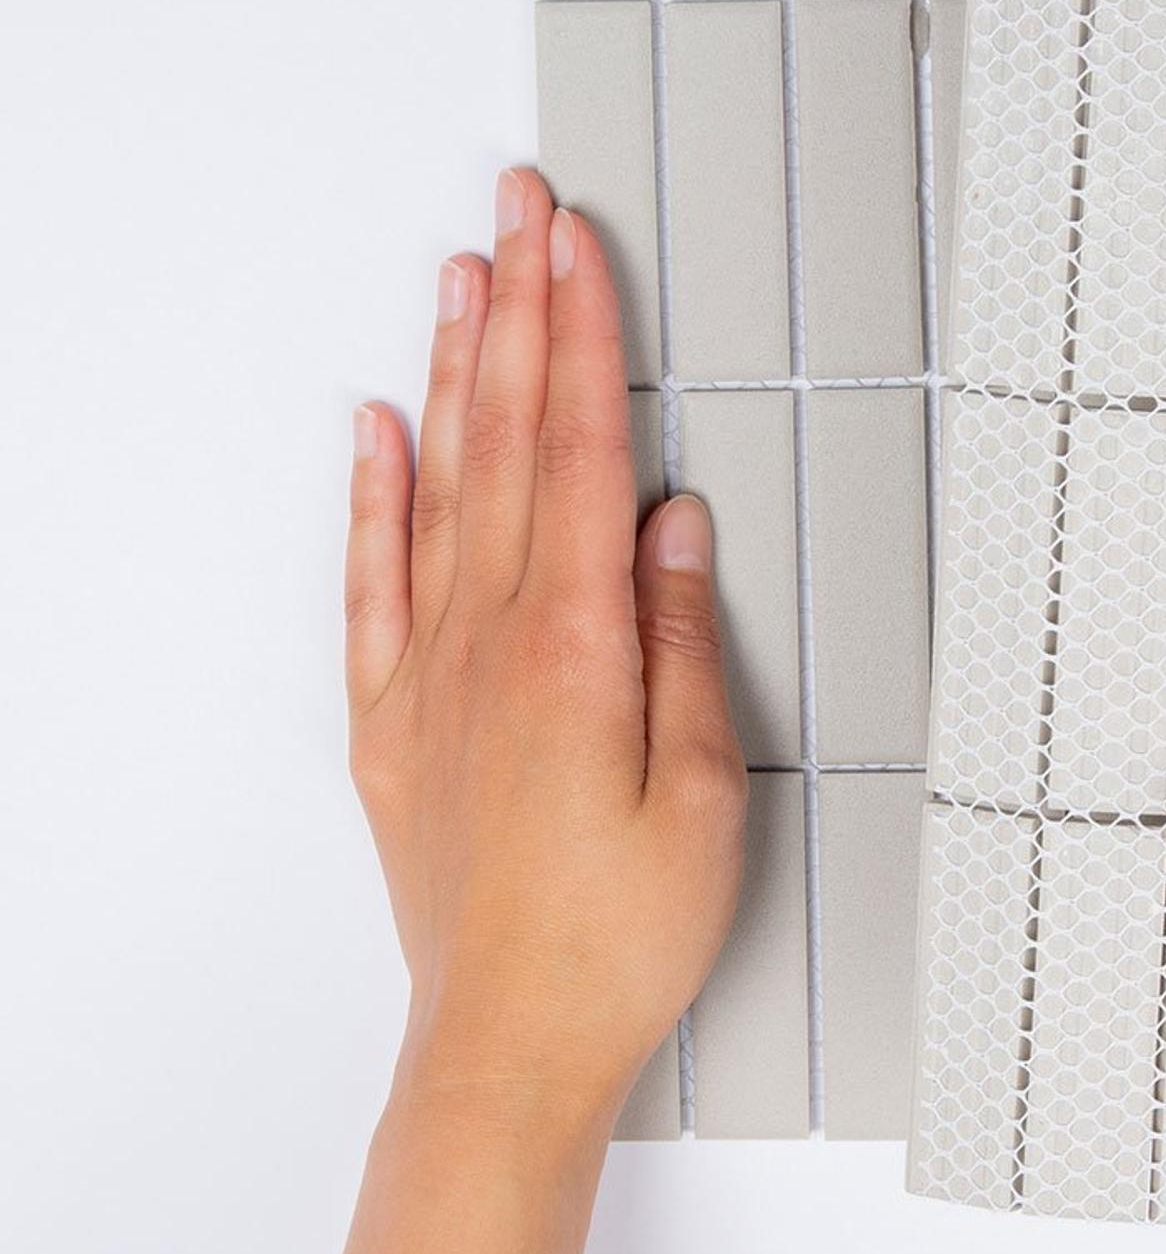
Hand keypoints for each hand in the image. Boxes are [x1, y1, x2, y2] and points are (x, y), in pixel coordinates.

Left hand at [316, 168, 745, 1253]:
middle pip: (505, 437)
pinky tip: (378, 431)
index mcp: (571, 646)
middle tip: (516, 209)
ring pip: (442, 485)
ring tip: (460, 278)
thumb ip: (681, 643)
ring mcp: (430, 673)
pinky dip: (373, 496)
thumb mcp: (704, 792)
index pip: (578, 448)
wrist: (511, 1044)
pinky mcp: (395, 719)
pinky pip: (373, 580)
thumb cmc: (620, 932)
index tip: (577, 245)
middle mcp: (487, 639)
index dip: (580, 334)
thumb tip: (672, 524)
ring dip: (454, 370)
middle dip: (515, 308)